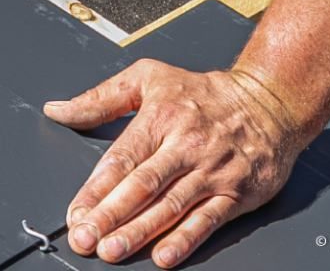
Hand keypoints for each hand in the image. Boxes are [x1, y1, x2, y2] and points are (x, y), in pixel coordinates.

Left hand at [42, 60, 310, 267]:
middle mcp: (185, 146)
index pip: (121, 159)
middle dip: (110, 215)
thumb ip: (100, 98)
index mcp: (160, 117)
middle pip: (141, 185)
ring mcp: (212, 171)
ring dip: (139, 232)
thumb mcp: (149, 77)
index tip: (75, 213)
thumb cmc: (205, 93)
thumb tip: (58, 110)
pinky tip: (163, 256)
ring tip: (113, 250)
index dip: (95, 190)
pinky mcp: (236, 192)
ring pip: (170, 206)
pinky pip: (207, 219)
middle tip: (85, 238)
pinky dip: (185, 240)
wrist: (271, 101)